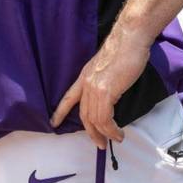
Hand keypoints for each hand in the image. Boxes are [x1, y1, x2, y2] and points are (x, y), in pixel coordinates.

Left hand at [50, 28, 150, 148]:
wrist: (129, 39)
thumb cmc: (124, 51)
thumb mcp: (106, 67)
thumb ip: (103, 80)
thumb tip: (109, 94)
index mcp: (84, 76)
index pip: (68, 97)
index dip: (60, 112)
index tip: (53, 123)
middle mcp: (86, 83)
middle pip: (83, 114)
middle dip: (91, 132)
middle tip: (99, 143)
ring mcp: (95, 87)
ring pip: (95, 119)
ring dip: (105, 134)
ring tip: (114, 140)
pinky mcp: (106, 91)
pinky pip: (105, 118)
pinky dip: (111, 130)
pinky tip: (118, 133)